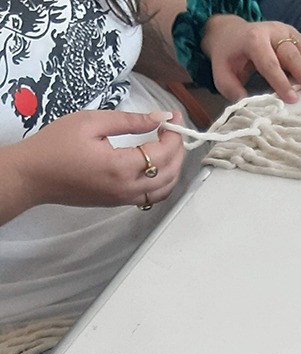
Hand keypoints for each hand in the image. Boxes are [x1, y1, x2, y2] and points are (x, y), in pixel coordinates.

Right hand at [12, 109, 185, 212]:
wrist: (35, 175)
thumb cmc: (56, 146)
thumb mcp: (91, 121)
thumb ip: (130, 120)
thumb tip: (159, 117)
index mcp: (121, 167)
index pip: (163, 153)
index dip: (174, 134)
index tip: (174, 116)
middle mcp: (127, 189)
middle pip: (170, 174)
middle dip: (178, 149)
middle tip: (174, 128)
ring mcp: (124, 199)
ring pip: (165, 190)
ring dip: (174, 168)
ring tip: (169, 145)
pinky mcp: (119, 203)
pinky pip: (152, 197)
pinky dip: (163, 181)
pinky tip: (157, 164)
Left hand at [201, 15, 300, 103]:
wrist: (230, 33)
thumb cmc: (228, 57)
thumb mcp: (222, 75)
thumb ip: (234, 90)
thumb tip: (250, 106)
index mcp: (253, 40)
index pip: (269, 63)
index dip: (281, 82)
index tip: (291, 100)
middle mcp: (272, 32)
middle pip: (291, 54)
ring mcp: (285, 31)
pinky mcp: (293, 34)